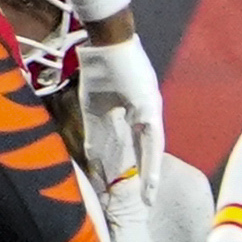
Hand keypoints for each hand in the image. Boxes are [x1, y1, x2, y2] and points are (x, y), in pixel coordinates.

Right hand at [73, 32, 165, 196]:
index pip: (136, 144)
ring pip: (153, 149)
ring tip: (149, 196)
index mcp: (136, 111)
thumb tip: (88, 152)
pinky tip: (149, 175)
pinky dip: (150, 158)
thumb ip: (95, 128)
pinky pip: (151, 138)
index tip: (132, 186)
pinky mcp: (150, 106)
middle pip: (147, 151)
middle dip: (147, 176)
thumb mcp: (94, 104)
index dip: (136, 165)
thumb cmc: (101, 65)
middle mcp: (148, 113)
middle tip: (147, 201)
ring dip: (151, 173)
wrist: (107, 40)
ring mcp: (152, 110)